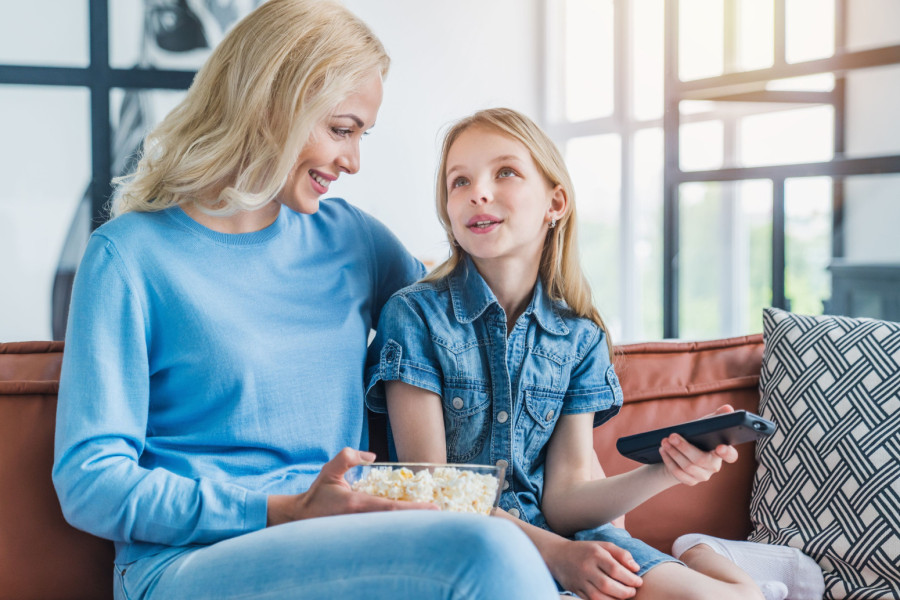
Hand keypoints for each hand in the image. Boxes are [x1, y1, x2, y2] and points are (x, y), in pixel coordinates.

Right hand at [266, 447, 436, 525]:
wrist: (302, 518)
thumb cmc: (318, 494)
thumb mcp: (330, 469)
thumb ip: (348, 457)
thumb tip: (372, 457)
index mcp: (358, 504)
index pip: (392, 508)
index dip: (415, 509)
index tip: (434, 508)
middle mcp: (364, 519)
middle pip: (399, 521)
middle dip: (421, 517)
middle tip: (444, 512)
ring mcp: (364, 527)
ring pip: (394, 525)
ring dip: (413, 521)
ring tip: (435, 515)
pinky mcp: (364, 529)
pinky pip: (386, 526)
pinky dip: (401, 522)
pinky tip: (414, 520)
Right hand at [548, 538, 641, 599]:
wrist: (558, 556)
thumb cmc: (586, 550)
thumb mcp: (603, 545)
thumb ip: (621, 554)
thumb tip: (636, 568)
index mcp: (595, 554)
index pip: (615, 569)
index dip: (630, 578)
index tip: (638, 581)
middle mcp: (586, 567)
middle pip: (608, 585)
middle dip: (625, 592)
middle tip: (633, 591)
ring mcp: (580, 580)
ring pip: (600, 596)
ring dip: (616, 599)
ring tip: (624, 596)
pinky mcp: (576, 590)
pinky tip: (613, 599)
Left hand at [658, 405, 738, 485]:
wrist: (679, 455)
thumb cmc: (695, 437)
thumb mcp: (703, 426)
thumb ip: (716, 418)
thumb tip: (728, 408)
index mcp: (721, 452)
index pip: (731, 455)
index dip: (727, 452)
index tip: (719, 446)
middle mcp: (714, 466)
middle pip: (701, 459)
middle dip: (684, 447)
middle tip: (671, 436)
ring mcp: (703, 475)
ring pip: (688, 466)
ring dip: (673, 453)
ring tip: (664, 441)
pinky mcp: (691, 481)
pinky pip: (679, 473)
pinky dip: (669, 461)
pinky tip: (663, 451)